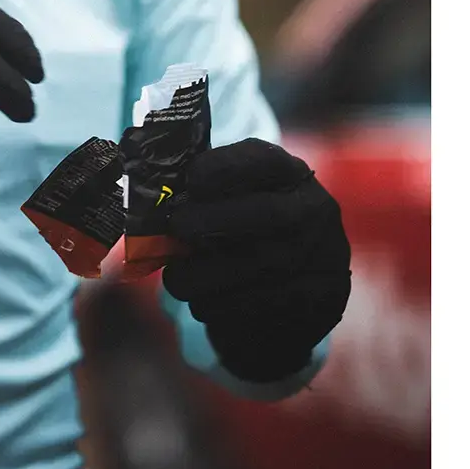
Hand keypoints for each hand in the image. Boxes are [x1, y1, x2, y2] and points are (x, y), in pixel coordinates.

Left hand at [161, 139, 350, 382]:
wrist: (299, 283)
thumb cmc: (248, 227)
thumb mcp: (236, 198)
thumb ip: (202, 191)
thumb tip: (145, 191)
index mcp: (291, 174)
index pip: (264, 160)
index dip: (226, 166)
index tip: (191, 179)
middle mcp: (316, 210)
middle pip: (268, 214)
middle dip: (214, 220)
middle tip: (175, 228)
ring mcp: (324, 256)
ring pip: (262, 266)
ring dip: (208, 276)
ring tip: (176, 281)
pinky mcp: (322, 301)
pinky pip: (268, 306)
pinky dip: (225, 308)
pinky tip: (203, 306)